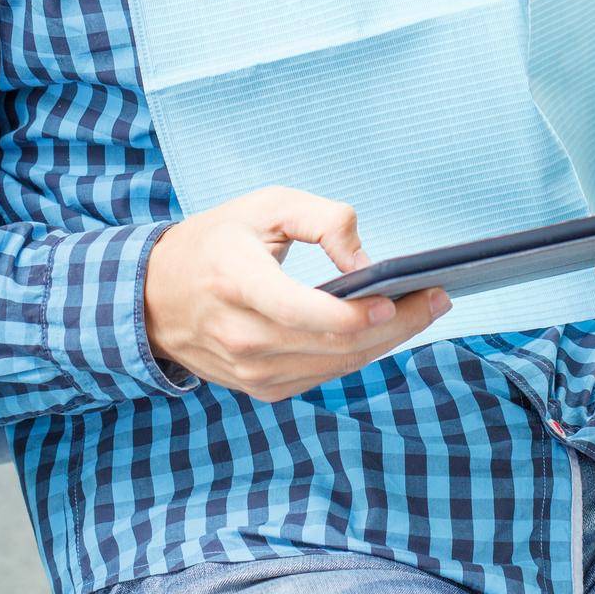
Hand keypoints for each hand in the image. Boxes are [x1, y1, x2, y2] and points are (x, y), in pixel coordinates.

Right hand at [143, 185, 451, 401]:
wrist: (155, 295)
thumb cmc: (217, 240)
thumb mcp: (265, 205)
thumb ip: (323, 220)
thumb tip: (368, 263)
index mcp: (235, 282)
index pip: (302, 311)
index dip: (355, 312)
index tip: (400, 296)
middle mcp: (240, 336)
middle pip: (332, 344)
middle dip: (395, 325)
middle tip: (439, 298)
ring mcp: (249, 371)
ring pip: (334, 366)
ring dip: (386, 342)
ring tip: (426, 310)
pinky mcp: (260, 389)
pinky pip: (322, 376)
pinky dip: (358, 355)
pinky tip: (387, 330)